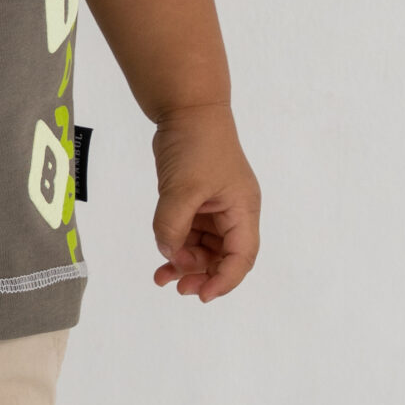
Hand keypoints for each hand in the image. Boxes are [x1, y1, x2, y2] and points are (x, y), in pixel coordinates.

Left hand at [151, 103, 260, 301]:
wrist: (186, 110)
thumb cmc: (197, 144)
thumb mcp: (183, 188)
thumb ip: (173, 226)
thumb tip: (167, 254)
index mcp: (242, 210)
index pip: (241, 256)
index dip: (224, 279)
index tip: (202, 295)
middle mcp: (233, 213)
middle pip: (223, 257)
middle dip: (202, 274)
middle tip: (179, 288)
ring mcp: (214, 208)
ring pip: (203, 248)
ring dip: (185, 264)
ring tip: (162, 278)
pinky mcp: (195, 202)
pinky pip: (188, 233)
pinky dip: (176, 247)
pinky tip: (162, 260)